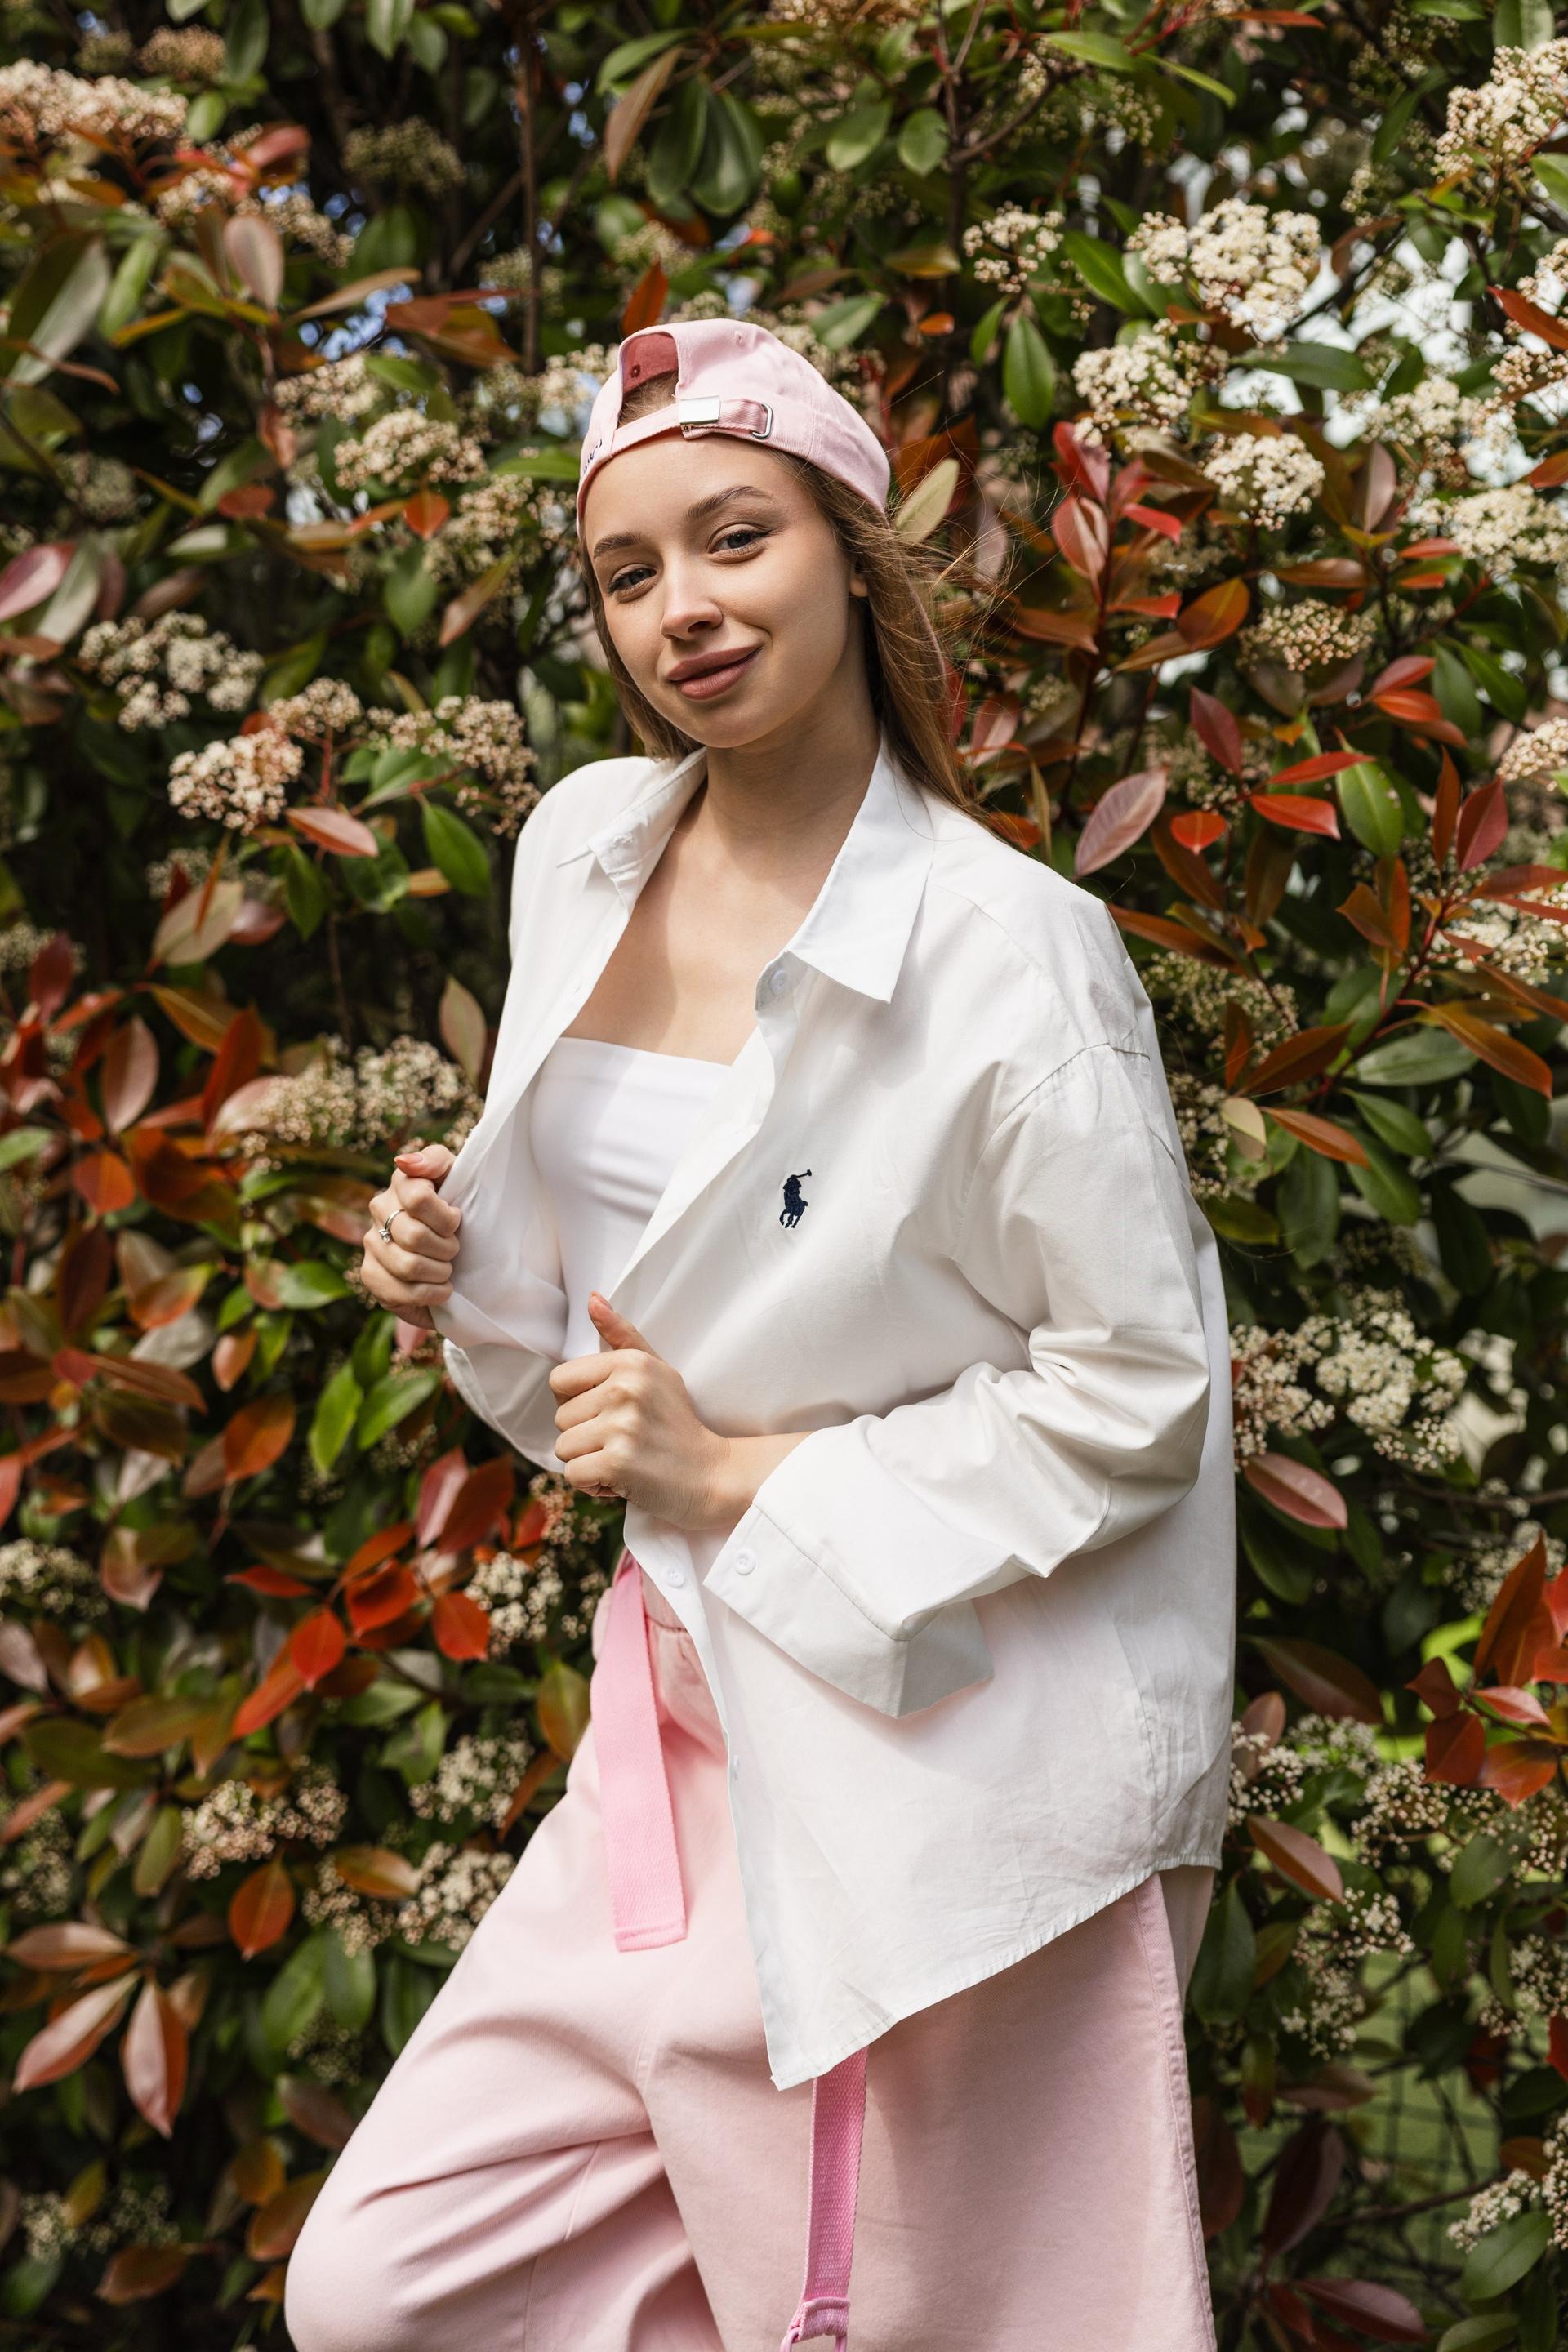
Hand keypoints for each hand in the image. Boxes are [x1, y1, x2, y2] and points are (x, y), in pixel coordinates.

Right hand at [361, 1142, 459, 1331]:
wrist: (465, 1256)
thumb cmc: (463, 1212)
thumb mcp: (461, 1179)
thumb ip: (436, 1161)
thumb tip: (404, 1162)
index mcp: (401, 1182)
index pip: (418, 1199)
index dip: (446, 1218)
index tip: (457, 1221)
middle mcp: (379, 1209)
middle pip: (414, 1236)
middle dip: (446, 1248)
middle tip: (455, 1249)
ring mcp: (371, 1243)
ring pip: (408, 1265)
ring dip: (440, 1272)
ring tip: (447, 1268)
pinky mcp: (371, 1275)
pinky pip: (400, 1292)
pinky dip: (430, 1293)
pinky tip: (440, 1288)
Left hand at [549, 1295, 804, 1529]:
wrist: (712, 1474)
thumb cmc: (677, 1421)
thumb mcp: (656, 1370)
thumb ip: (621, 1335)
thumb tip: (592, 1298)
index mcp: (630, 1362)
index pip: (559, 1381)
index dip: (577, 1402)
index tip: (609, 1413)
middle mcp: (625, 1389)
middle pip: (560, 1418)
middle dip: (585, 1436)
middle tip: (624, 1440)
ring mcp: (622, 1427)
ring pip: (564, 1448)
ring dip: (588, 1460)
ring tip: (624, 1458)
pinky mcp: (618, 1463)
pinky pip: (574, 1475)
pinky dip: (593, 1484)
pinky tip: (622, 1478)